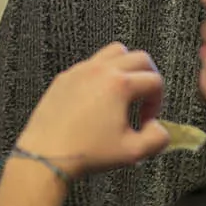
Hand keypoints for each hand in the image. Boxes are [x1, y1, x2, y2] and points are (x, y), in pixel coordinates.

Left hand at [15, 43, 170, 178]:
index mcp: (119, 85)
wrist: (46, 154)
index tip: (148, 120)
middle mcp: (100, 71)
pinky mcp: (65, 77)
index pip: (154, 81)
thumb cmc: (85, 152)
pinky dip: (102, 74)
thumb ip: (157, 139)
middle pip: (139, 58)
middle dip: (148, 78)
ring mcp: (81, 71)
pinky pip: (91, 64)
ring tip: (124, 92)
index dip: (157, 102)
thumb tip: (159, 129)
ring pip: (114, 52)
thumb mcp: (132, 152)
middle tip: (145, 100)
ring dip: (126, 68)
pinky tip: (99, 98)